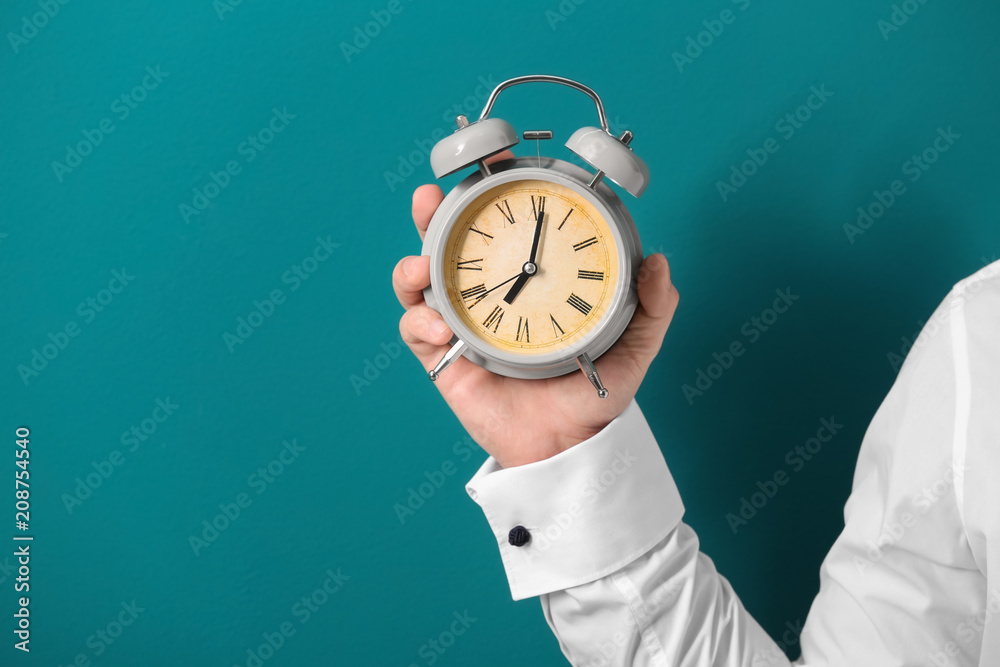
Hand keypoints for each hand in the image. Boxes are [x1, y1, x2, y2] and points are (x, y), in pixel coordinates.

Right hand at [392, 151, 679, 467]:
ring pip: (419, 281)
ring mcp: (462, 324)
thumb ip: (652, 306)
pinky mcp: (443, 359)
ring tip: (422, 267)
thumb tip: (658, 262)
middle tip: (430, 197)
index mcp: (529, 279)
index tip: (494, 162)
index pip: (504, 225)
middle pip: (448, 242)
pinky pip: (417, 332)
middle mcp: (489, 294)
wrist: (568, 446)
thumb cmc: (596, 392)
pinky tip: (440, 329)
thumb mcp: (634, 346)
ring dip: (411, 266)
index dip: (492, 190)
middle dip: (430, 213)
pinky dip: (420, 323)